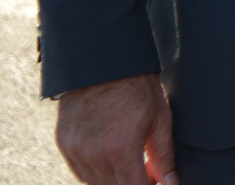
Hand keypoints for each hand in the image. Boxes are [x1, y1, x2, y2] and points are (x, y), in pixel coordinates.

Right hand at [55, 73, 176, 184]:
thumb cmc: (137, 87)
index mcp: (120, 148)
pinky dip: (97, 171)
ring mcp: (75, 150)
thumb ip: (163, 156)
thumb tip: (171, 183)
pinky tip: (111, 156)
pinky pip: (81, 171)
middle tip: (147, 170)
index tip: (155, 182)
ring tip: (131, 160)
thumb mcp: (160, 118)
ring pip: (96, 183)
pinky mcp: (64, 144)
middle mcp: (93, 154)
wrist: (101, 62)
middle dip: (133, 183)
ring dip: (114, 178)